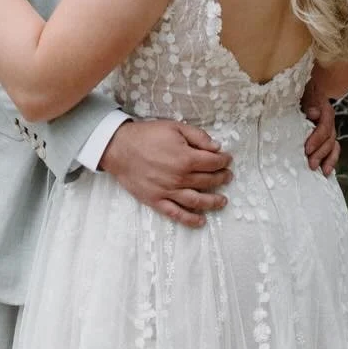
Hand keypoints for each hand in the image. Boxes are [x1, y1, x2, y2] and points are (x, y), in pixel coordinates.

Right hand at [100, 119, 232, 227]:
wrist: (119, 148)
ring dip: (213, 202)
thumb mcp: (174, 127)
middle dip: (222, 178)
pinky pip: (177, 214)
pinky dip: (191, 220)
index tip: (227, 159)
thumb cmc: (147, 135)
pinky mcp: (157, 201)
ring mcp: (169, 192)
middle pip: (208, 181)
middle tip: (227, 177)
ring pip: (198, 201)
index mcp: (186, 158)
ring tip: (223, 201)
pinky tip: (201, 221)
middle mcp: (180, 178)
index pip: (213, 163)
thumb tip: (217, 147)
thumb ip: (198, 136)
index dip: (224, 161)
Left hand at [300, 78, 340, 176]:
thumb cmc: (295, 92)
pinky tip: (326, 171)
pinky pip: (333, 149)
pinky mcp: (325, 137)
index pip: (325, 125)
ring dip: (327, 158)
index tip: (307, 149)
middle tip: (311, 164)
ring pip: (333, 145)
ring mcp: (328, 128)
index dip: (317, 138)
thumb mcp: (300, 93)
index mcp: (323, 108)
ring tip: (320, 171)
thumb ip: (308, 102)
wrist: (298, 89)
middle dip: (321, 152)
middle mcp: (328, 119)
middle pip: (330, 138)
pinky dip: (331, 160)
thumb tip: (313, 113)